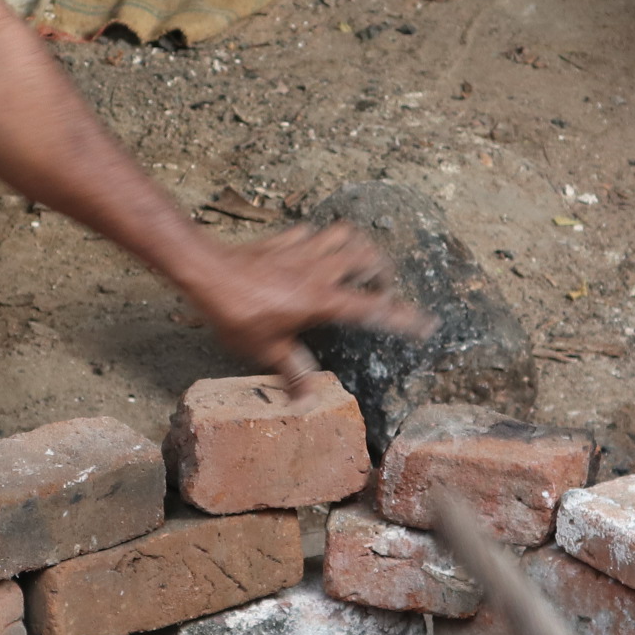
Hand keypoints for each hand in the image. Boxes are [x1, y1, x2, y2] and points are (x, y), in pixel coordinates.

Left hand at [175, 223, 431, 380]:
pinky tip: (312, 251)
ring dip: (356, 246)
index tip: (426, 323)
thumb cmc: (238, 314)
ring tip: (357, 263)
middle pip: (368, 259)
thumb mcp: (266, 351)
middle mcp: (320, 271)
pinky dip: (318, 239)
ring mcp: (302, 251)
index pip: (373, 310)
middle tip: (381, 288)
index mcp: (323, 301)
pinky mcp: (283, 240)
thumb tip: (307, 402)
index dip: (403, 318)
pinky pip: (311, 232)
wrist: (208, 273)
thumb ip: (293, 373)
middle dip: (382, 271)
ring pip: (345, 235)